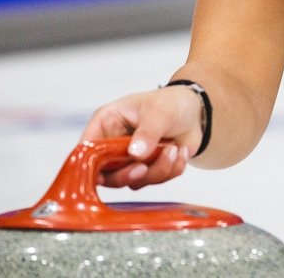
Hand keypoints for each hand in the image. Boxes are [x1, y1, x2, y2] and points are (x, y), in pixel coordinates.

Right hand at [80, 86, 203, 188]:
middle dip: (128, 174)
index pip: (87, 149)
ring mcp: (130, 160)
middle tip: (144, 167)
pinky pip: (155, 181)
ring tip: (173, 149)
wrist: (196, 113)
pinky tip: (180, 152)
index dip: (89, 165)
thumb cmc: (171, 103)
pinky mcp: (148, 169)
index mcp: (107, 123)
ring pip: (134, 181)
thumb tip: (135, 153)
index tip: (102, 175)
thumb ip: (147, 132)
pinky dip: (171, 170)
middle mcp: (114, 144)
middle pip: (107, 174)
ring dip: (157, 169)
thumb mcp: (159, 111)